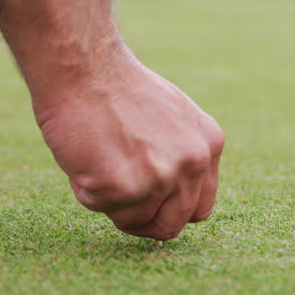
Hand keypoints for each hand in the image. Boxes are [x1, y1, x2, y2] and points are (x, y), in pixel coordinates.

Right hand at [34, 47, 224, 240]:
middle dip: (141, 218)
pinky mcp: (123, 187)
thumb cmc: (119, 90)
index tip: (148, 204)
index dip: (169, 212)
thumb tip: (173, 200)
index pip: (199, 209)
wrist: (85, 68)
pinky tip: (86, 154)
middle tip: (116, 191)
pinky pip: (99, 208)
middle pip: (170, 226)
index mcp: (208, 145)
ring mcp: (160, 178)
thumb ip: (182, 157)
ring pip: (132, 221)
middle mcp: (192, 164)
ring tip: (101, 157)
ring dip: (110, 200)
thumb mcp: (174, 117)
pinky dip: (85, 189)